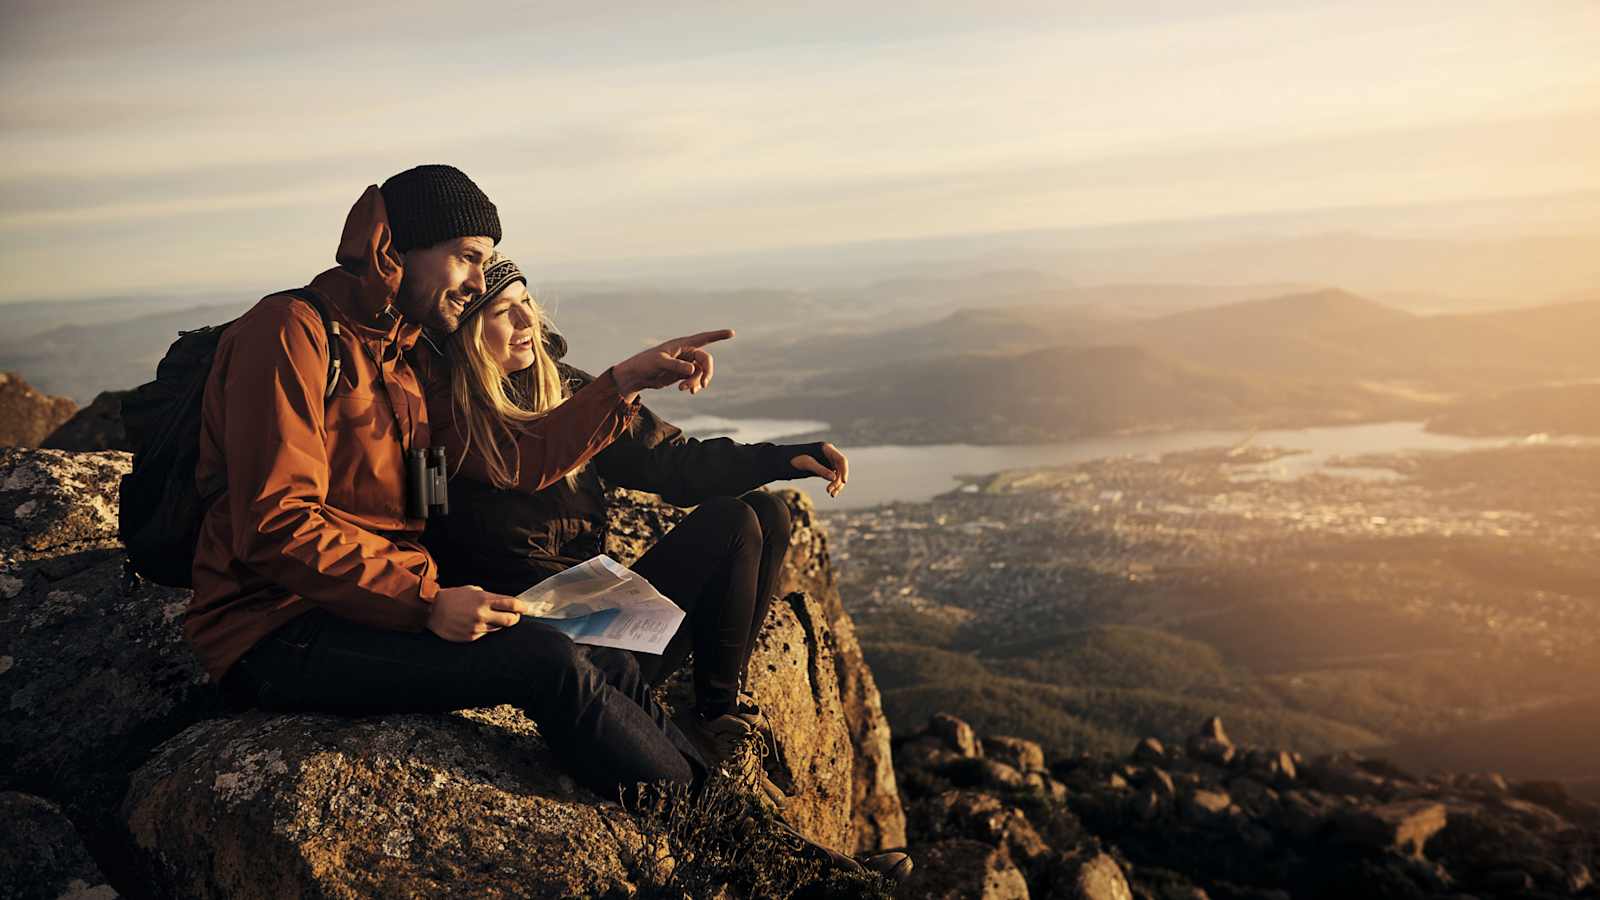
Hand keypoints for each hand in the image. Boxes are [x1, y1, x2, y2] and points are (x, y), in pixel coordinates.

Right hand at [427, 585, 530, 641]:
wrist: (431, 609)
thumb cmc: (453, 597)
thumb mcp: (472, 590)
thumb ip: (489, 596)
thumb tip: (504, 602)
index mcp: (484, 600)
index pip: (512, 604)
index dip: (522, 607)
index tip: (525, 608)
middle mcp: (482, 614)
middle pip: (511, 620)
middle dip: (515, 618)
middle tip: (514, 616)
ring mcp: (477, 627)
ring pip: (498, 628)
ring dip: (498, 623)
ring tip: (488, 617)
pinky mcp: (471, 637)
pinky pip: (485, 634)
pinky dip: (484, 629)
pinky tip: (474, 623)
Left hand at [612, 329, 735, 396]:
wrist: (637, 376)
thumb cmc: (645, 364)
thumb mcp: (659, 363)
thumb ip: (676, 365)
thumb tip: (692, 369)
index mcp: (682, 344)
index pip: (703, 338)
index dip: (718, 335)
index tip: (732, 333)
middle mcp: (686, 352)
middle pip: (706, 360)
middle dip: (706, 373)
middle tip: (702, 385)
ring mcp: (685, 363)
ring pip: (701, 372)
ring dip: (697, 382)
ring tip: (684, 390)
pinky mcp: (682, 374)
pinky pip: (695, 379)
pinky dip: (694, 385)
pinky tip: (688, 391)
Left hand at [790, 442, 848, 497]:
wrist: (784, 461)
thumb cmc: (794, 459)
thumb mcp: (807, 464)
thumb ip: (820, 470)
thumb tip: (834, 478)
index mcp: (826, 449)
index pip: (841, 460)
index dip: (844, 471)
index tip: (844, 482)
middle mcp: (830, 455)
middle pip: (841, 468)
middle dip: (838, 481)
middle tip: (830, 491)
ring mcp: (828, 462)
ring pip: (839, 474)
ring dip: (837, 485)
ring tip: (832, 494)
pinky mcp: (825, 469)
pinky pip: (834, 477)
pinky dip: (834, 485)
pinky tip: (831, 492)